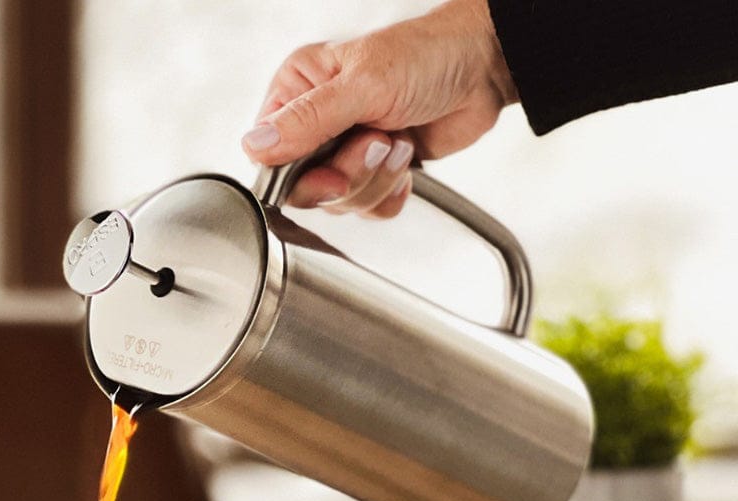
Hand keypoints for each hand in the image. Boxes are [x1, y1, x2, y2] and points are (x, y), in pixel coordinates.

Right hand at [241, 0, 516, 217]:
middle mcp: (316, 123)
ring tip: (399, 142)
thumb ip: (307, 120)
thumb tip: (256, 148)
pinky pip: (367, 208)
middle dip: (349, 175)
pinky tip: (406, 163)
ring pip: (339, 201)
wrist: (483, 68)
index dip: (299, 176)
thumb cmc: (426, 55)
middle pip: (306, 187)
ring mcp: (345, 150)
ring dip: (376, 179)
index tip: (332, 173)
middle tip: (378, 143)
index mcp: (298, 91)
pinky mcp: (373, 171)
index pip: (271, 156)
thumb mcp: (362, 85)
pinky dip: (391, 194)